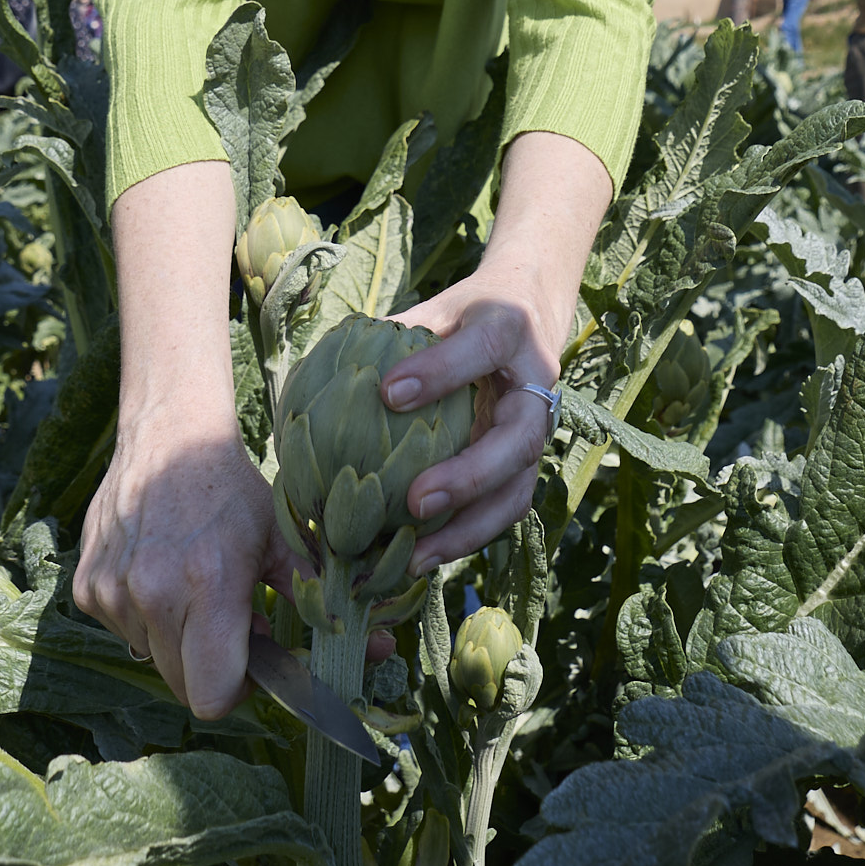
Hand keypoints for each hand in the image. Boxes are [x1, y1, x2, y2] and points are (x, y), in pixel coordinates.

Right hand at [76, 406, 299, 719]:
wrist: (167, 435)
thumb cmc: (233, 491)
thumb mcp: (284, 541)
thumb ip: (323, 601)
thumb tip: (376, 654)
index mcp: (209, 584)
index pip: (212, 696)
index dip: (238, 690)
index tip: (252, 660)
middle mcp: (152, 593)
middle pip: (183, 686)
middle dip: (211, 666)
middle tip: (230, 620)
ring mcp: (111, 592)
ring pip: (152, 659)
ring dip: (178, 641)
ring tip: (195, 589)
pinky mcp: (86, 587)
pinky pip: (123, 634)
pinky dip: (146, 619)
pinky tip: (161, 574)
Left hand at [382, 260, 571, 573]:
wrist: (534, 308)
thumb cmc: (468, 312)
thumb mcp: (437, 308)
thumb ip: (395, 336)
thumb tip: (326, 371)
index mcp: (510, 329)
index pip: (482, 348)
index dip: (441, 371)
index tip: (388, 393)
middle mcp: (535, 384)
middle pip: (519, 440)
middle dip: (470, 476)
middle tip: (415, 503)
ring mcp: (538, 430)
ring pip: (519, 489)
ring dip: (469, 529)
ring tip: (416, 557)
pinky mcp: (528, 464)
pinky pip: (505, 508)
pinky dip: (466, 537)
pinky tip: (421, 556)